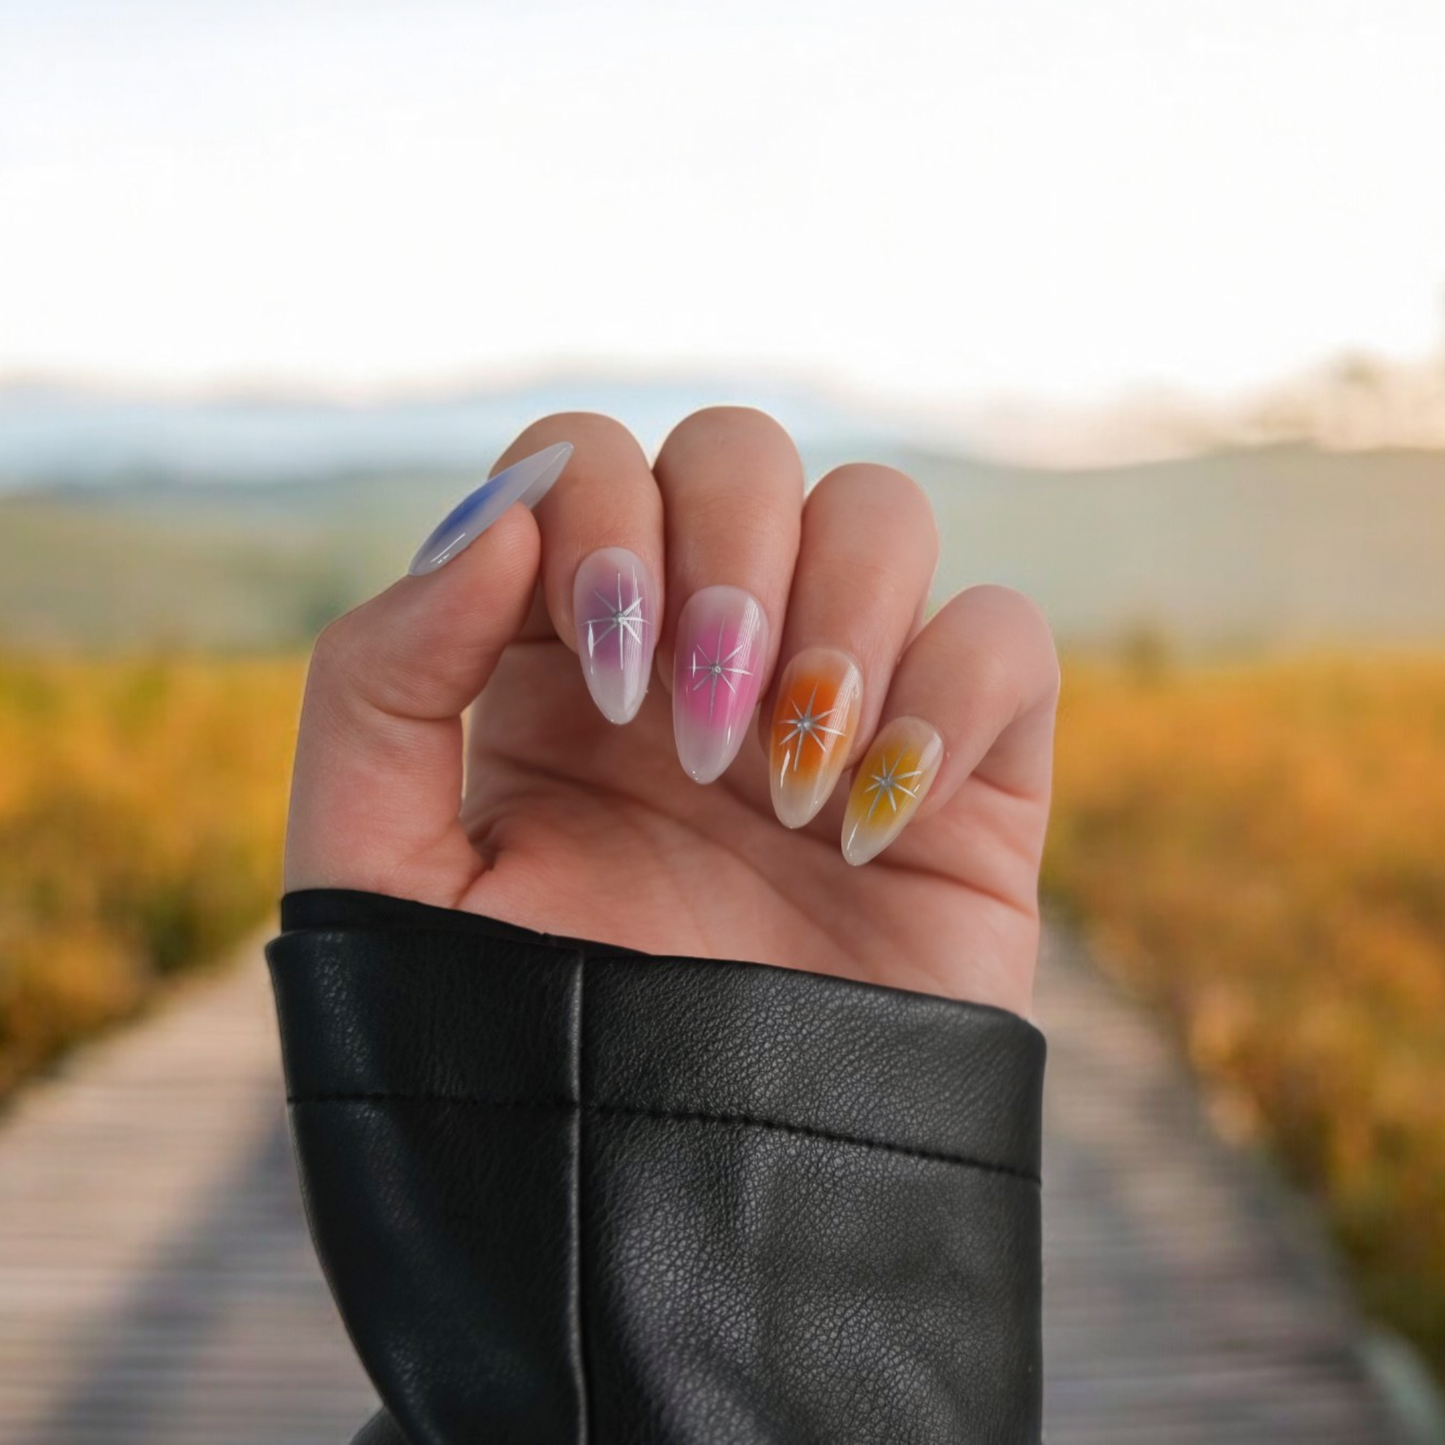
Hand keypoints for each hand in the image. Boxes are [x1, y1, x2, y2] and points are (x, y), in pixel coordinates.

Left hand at [283, 409, 1058, 1012]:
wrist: (680, 1237)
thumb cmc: (518, 1061)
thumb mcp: (380, 877)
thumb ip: (376, 682)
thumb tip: (502, 518)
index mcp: (559, 663)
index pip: (587, 460)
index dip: (598, 516)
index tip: (603, 670)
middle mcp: (705, 660)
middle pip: (743, 449)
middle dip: (727, 553)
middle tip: (698, 730)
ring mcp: (840, 706)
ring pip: (882, 512)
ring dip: (838, 621)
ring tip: (786, 793)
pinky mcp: (965, 778)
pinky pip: (1004, 636)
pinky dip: (952, 695)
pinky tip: (877, 826)